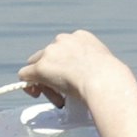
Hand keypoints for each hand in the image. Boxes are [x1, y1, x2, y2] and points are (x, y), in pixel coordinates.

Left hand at [19, 30, 136, 112]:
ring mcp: (51, 52)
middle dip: (52, 73)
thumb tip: (96, 79)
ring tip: (59, 99)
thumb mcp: (104, 66)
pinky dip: (29, 86)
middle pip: (48, 56)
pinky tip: (37, 94)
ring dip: (45, 82)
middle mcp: (63, 40)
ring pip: (38, 66)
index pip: (63, 49)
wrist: (105, 80)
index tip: (71, 78)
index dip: (64, 65)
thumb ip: (94, 66)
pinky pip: (25, 74)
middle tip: (63, 93)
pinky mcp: (41, 67)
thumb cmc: (111, 80)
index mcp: (81, 37)